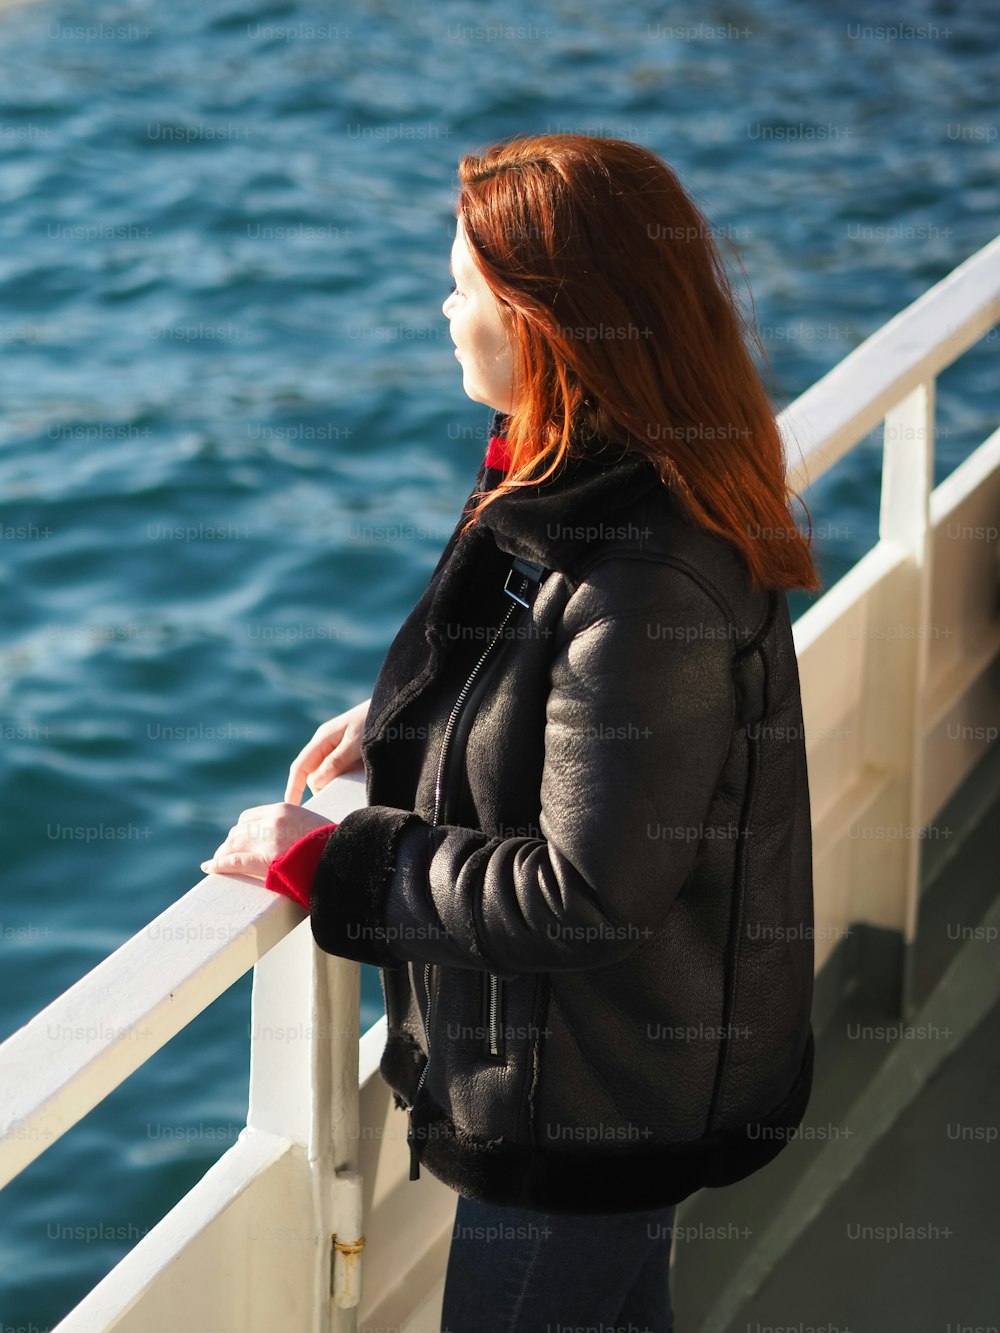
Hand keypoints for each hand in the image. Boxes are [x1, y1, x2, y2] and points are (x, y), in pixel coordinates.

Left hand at [200, 804, 334, 879]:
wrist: (345, 858)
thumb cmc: (335, 845)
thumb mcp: (314, 824)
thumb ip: (298, 825)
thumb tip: (293, 834)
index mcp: (283, 810)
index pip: (250, 818)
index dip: (242, 831)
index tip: (241, 840)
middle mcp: (271, 822)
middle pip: (239, 831)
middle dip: (232, 843)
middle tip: (227, 853)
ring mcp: (267, 842)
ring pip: (233, 845)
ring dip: (224, 853)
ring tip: (218, 863)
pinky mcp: (266, 862)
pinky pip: (235, 862)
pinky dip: (219, 864)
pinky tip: (209, 867)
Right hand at [284, 697, 370, 803]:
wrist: (395, 705)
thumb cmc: (375, 720)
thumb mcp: (356, 743)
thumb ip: (336, 761)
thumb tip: (315, 783)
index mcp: (323, 739)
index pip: (300, 767)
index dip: (293, 788)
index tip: (291, 809)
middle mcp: (326, 743)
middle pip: (313, 774)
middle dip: (322, 790)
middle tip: (338, 804)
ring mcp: (337, 746)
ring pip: (327, 773)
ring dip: (335, 785)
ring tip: (350, 795)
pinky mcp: (350, 751)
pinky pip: (341, 770)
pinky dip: (345, 780)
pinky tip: (357, 786)